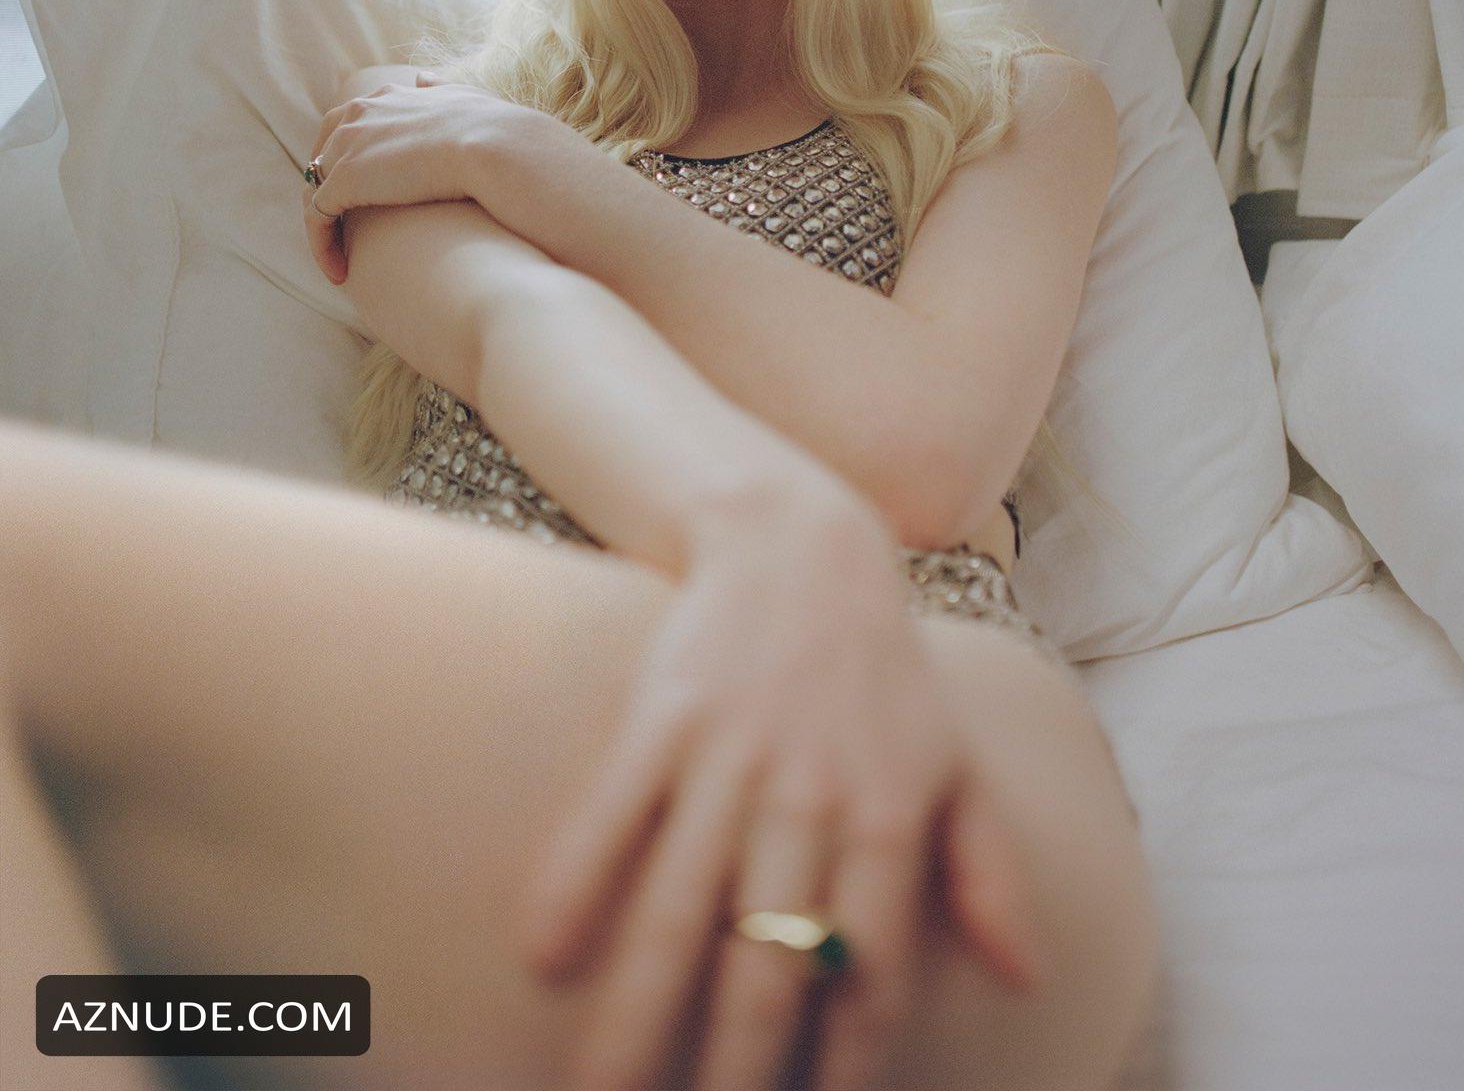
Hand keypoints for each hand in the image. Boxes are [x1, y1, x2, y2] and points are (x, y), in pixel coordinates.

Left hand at [301, 72, 542, 282]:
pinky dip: (321, 247)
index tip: (368, 192)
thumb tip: (424, 78)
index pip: (350, 124)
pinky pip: (315, 219)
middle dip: (328, 190)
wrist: (495, 147)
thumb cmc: (493, 129)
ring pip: (316, 190)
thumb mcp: (463, 95)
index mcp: (387, 96)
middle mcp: (359, 114)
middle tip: (346, 228)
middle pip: (323, 154)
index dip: (352, 158)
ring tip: (342, 260)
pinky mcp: (343, 182)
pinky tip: (340, 273)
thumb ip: (440, 87)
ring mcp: (346, 147)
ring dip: (325, 225)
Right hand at [518, 491, 1045, 1090]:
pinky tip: (543, 954)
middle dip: (735, 1068)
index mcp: (888, 816)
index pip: (867, 972)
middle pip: (765, 964)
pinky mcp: (662, 713)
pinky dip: (574, 880)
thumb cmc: (883, 667)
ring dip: (639, 1010)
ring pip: (677, 909)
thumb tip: (1030, 976)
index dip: (843, 1061)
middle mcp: (809, 796)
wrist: (799, 540)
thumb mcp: (953, 759)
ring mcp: (730, 755)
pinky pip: (613, 811)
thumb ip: (987, 870)